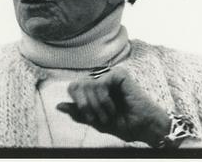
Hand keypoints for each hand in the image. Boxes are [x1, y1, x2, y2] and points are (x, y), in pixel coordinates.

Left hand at [56, 67, 171, 145]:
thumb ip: (78, 113)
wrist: (143, 128)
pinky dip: (104, 100)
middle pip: (77, 85)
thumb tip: (58, 106)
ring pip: (87, 85)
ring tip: (108, 115)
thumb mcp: (95, 121)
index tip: (90, 118)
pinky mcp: (119, 74)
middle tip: (98, 119)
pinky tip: (114, 107)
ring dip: (96, 106)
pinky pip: (99, 83)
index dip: (77, 104)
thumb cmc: (123, 124)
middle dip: (85, 106)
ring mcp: (110, 75)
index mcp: (94, 89)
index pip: (73, 87)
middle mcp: (101, 79)